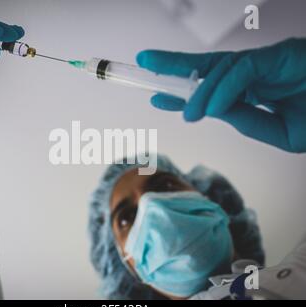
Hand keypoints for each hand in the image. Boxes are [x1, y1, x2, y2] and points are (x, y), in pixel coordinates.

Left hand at [137, 38, 305, 152]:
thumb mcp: (281, 132)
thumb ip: (247, 120)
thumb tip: (214, 111)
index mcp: (254, 89)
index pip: (211, 87)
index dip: (184, 91)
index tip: (158, 96)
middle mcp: (256, 72)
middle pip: (208, 66)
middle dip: (174, 67)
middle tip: (144, 63)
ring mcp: (267, 61)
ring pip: (220, 66)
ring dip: (193, 85)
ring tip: (170, 102)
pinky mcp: (279, 55)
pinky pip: (243, 72)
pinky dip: (223, 90)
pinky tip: (208, 109)